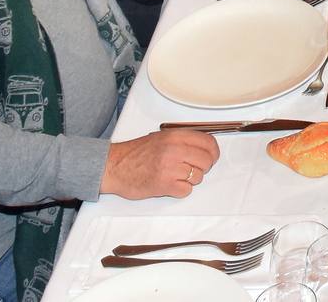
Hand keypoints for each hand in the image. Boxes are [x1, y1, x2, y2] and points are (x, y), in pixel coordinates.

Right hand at [100, 128, 219, 199]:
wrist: (115, 166)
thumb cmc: (136, 154)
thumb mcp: (161, 138)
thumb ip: (182, 140)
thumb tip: (204, 146)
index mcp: (175, 136)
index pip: (208, 142)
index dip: (213, 152)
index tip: (211, 157)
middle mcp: (175, 149)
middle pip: (207, 161)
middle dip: (202, 167)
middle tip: (191, 169)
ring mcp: (170, 167)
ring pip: (198, 177)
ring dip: (189, 180)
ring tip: (175, 176)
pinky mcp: (164, 184)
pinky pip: (186, 190)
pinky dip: (180, 190)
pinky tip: (170, 185)